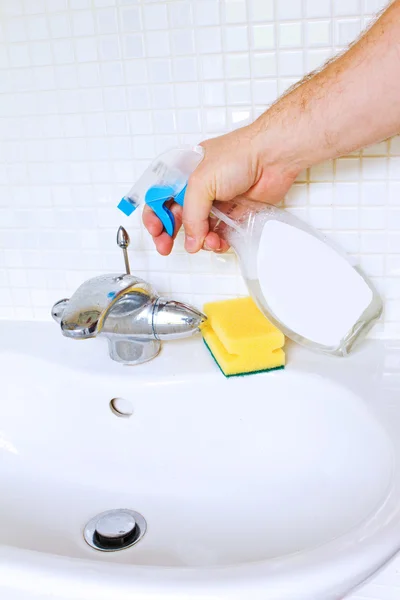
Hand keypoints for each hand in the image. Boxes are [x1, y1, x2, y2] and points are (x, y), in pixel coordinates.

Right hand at [143, 122, 299, 254]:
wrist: (273, 157)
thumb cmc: (240, 154)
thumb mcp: (202, 182)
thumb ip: (191, 215)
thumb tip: (190, 239)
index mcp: (184, 174)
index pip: (160, 198)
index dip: (154, 216)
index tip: (156, 231)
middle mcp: (199, 188)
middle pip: (176, 217)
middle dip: (170, 234)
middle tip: (167, 246)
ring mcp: (216, 201)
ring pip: (199, 229)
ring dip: (199, 239)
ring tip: (207, 240)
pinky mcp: (234, 212)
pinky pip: (219, 233)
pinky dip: (217, 241)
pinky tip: (219, 240)